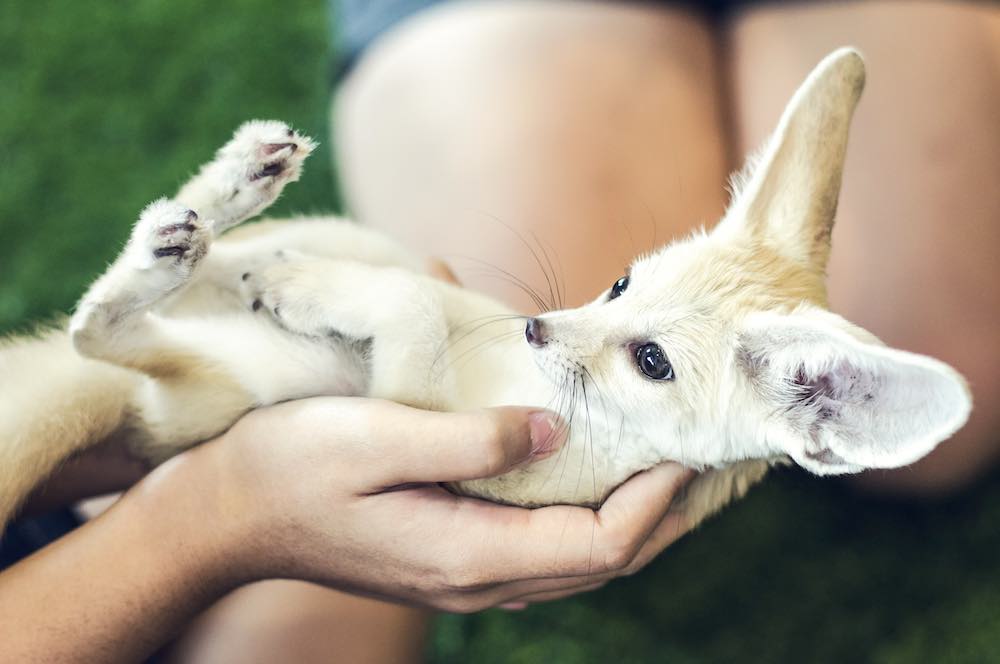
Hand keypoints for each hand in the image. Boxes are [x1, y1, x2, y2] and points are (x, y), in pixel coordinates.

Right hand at [203, 397, 693, 611]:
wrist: (229, 514)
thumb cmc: (293, 467)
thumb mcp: (379, 437)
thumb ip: (472, 438)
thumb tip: (555, 429)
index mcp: (468, 553)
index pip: (598, 543)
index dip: (653, 499)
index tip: (687, 445)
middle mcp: (478, 580)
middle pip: (602, 562)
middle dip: (662, 514)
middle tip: (703, 459)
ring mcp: (465, 577)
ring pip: (577, 560)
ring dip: (632, 519)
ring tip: (667, 468)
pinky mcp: (452, 558)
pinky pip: (545, 548)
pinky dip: (588, 517)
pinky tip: (597, 480)